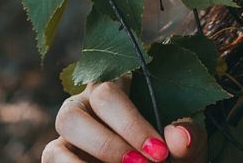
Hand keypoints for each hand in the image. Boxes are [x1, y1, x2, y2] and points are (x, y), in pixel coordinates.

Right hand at [43, 75, 206, 161]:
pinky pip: (53, 161)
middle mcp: (85, 105)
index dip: (131, 124)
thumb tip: (178, 137)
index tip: (159, 152)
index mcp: (115, 87)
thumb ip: (189, 138)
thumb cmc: (172, 153)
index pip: (110, 93)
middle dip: (106, 144)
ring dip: (88, 159)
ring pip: (59, 139)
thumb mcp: (187, 147)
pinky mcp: (59, 157)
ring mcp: (69, 135)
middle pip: (73, 113)